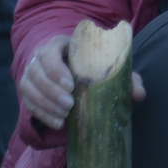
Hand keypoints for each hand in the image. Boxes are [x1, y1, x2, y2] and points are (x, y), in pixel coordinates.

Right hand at [19, 33, 147, 130]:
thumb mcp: (111, 68)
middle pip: (37, 72)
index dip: (56, 69)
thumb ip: (126, 78)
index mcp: (60, 45)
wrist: (78, 72)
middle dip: (51, 90)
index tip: (71, 84)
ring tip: (65, 115)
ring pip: (28, 87)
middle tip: (69, 104)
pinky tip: (58, 122)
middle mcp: (41, 57)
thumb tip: (139, 94)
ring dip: (45, 103)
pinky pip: (29, 102)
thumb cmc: (97, 66)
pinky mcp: (29, 91)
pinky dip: (42, 114)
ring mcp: (32, 74)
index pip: (49, 52)